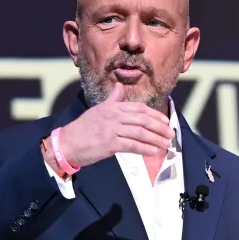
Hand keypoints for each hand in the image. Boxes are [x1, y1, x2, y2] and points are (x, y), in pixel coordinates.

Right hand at [50, 83, 173, 167]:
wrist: (67, 143)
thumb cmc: (84, 129)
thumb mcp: (99, 110)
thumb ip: (113, 100)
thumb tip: (119, 87)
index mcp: (112, 107)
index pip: (139, 108)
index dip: (155, 115)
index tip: (166, 121)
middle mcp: (113, 115)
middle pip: (143, 120)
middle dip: (160, 127)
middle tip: (171, 134)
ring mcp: (112, 129)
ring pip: (141, 133)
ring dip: (156, 139)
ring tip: (166, 144)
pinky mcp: (110, 143)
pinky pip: (133, 145)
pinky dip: (146, 148)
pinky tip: (154, 152)